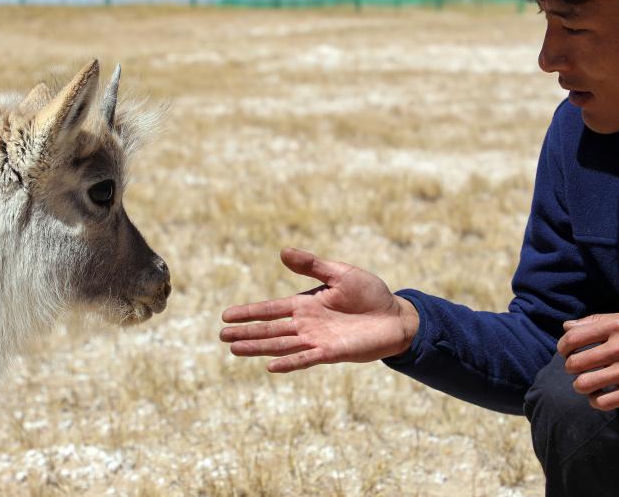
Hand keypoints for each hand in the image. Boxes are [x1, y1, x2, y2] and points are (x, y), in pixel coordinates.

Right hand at [219, 247, 418, 372]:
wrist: (396, 317)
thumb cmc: (370, 293)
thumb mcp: (339, 273)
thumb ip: (312, 265)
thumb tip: (283, 251)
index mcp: (305, 304)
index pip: (270, 309)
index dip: (249, 312)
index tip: (225, 315)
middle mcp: (306, 324)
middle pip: (270, 329)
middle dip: (246, 332)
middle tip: (222, 335)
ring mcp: (317, 340)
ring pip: (281, 345)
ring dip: (258, 347)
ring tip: (234, 349)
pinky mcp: (332, 353)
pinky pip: (305, 359)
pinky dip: (289, 362)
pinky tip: (270, 366)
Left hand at [557, 310, 618, 409]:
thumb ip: (599, 321)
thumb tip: (568, 327)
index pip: (574, 337)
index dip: (563, 347)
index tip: (566, 352)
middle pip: (576, 362)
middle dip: (571, 368)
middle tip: (577, 370)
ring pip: (585, 384)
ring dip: (581, 386)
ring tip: (586, 385)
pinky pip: (604, 402)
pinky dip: (596, 402)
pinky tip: (599, 398)